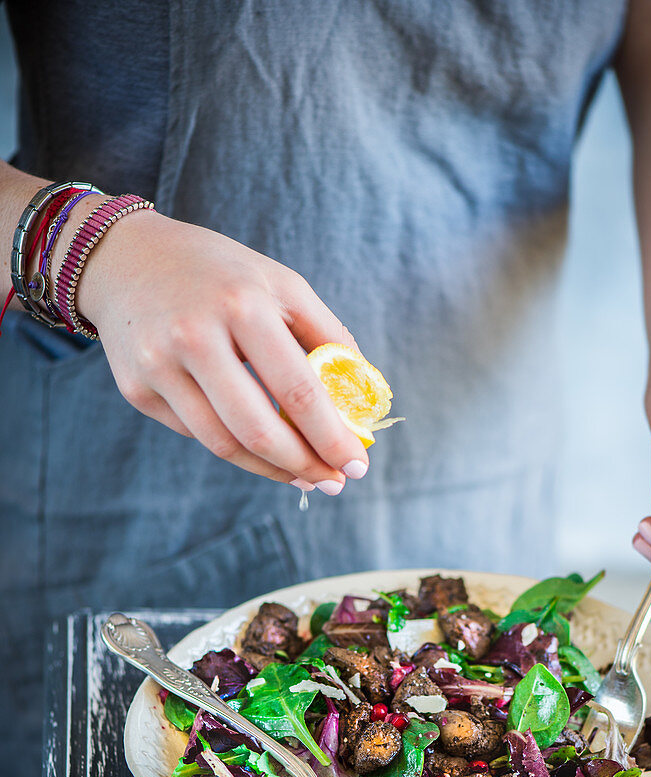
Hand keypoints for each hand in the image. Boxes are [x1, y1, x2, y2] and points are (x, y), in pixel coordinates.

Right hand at [71, 203, 369, 492]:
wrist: (127, 259)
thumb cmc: (220, 275)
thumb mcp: (282, 285)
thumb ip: (328, 337)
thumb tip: (364, 400)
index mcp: (241, 304)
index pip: (297, 389)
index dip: (332, 436)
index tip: (356, 464)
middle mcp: (193, 337)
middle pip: (259, 430)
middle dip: (304, 466)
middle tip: (332, 482)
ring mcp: (159, 367)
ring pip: (224, 445)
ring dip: (272, 470)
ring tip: (303, 476)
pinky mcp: (137, 390)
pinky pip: (197, 435)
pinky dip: (235, 447)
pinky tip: (258, 447)